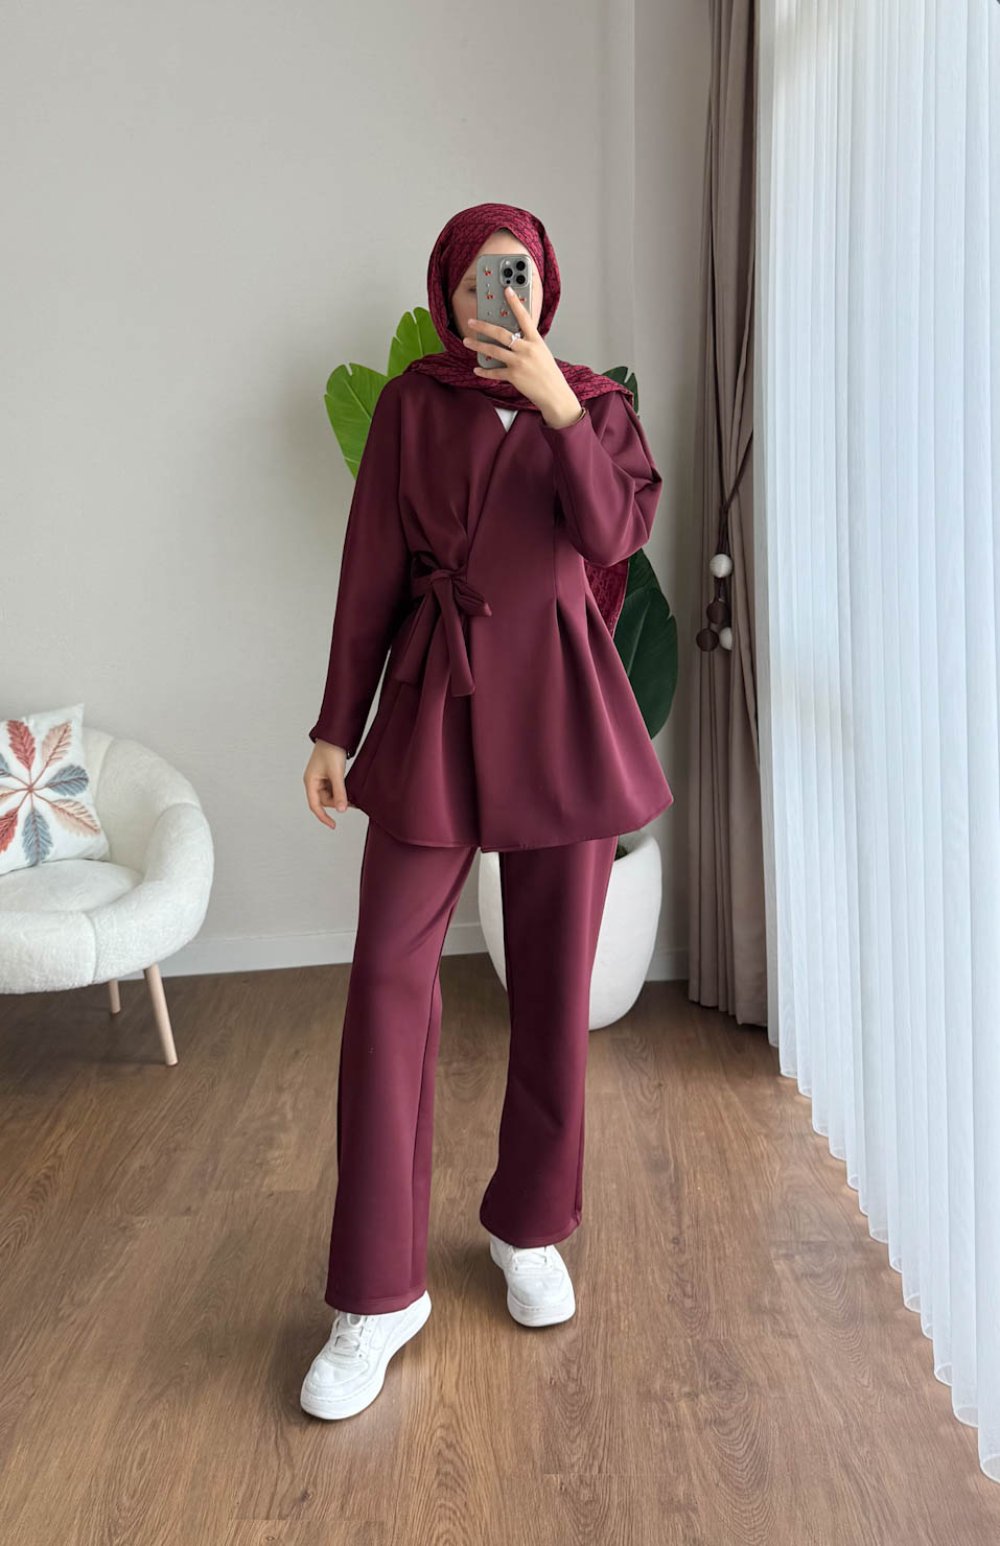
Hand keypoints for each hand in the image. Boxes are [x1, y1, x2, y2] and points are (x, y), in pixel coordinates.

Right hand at [304, 740, 351, 827]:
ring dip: (340, 796)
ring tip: (352, 795)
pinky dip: (341, 790)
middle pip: (324, 801)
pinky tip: (349, 790)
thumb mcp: (336, 774)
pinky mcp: (327, 775)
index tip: (333, 825)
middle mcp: (313, 781)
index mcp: (310, 781)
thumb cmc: (331, 750)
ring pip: (330, 795)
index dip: (323, 817)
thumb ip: (340, 792)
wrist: (335, 735)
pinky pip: (334, 788)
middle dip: (337, 803)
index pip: (315, 805)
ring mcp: (320, 778)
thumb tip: (342, 810)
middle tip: (352, 803)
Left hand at [463, 286, 583, 426]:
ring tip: (466, 341)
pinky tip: (477, 368)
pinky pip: (495, 372)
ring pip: (493, 350)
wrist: (554, 394)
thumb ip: (528, 343)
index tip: (507, 290)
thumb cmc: (549, 373)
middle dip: (484, 326)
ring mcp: (519, 363)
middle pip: (501, 333)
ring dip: (478, 345)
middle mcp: (526, 349)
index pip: (524, 317)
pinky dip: (484, 371)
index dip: (515, 303)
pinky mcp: (514, 376)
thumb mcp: (542, 352)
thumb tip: (511, 338)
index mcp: (535, 340)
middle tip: (472, 321)